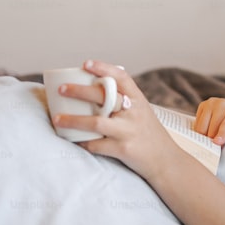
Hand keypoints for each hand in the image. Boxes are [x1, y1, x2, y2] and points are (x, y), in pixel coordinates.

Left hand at [52, 59, 176, 180]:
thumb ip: (124, 101)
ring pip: (96, 122)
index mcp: (138, 100)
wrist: (166, 160)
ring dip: (73, 120)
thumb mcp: (141, 112)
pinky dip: (82, 142)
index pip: (121, 77)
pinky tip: (73, 140)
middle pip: (105, 97)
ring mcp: (129, 131)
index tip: (85, 64)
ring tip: (57, 119)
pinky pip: (97, 145)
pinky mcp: (124, 150)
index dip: (103, 68)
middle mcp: (134, 113)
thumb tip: (94, 88)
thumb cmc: (149, 134)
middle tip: (61, 89)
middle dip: (79, 91)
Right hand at [194, 98, 224, 144]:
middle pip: (213, 127)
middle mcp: (223, 104)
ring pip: (202, 127)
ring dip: (205, 136)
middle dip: (212, 140)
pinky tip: (206, 131)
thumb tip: (218, 146)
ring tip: (210, 140)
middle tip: (214, 147)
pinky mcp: (203, 105)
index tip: (217, 143)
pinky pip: (196, 124)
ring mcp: (212, 103)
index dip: (223, 134)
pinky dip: (200, 131)